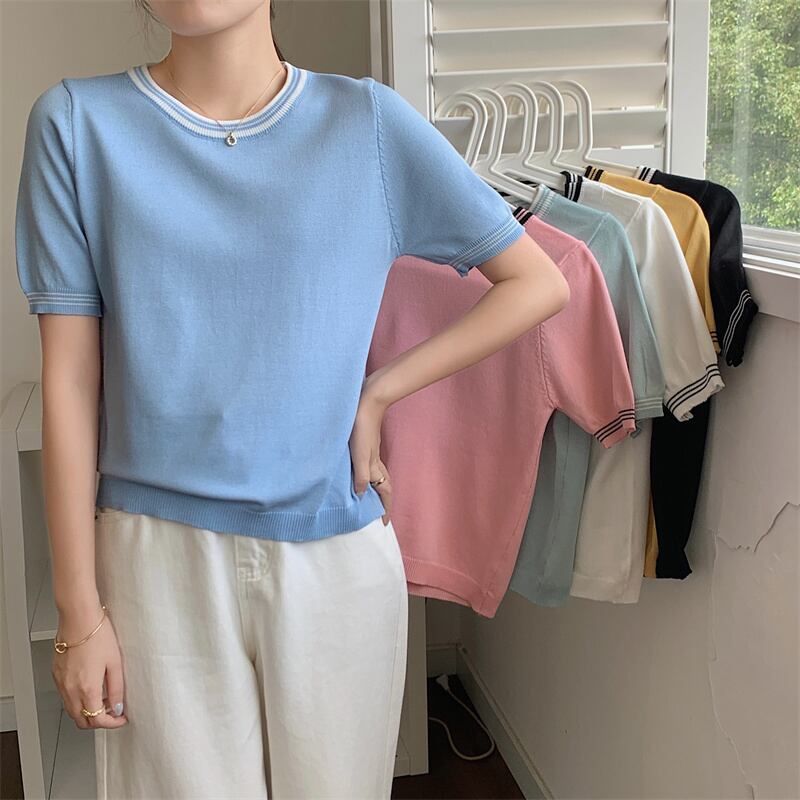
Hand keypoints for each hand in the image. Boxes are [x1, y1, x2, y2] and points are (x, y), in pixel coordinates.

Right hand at [52, 604, 127, 729]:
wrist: (79, 618)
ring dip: (87, 711)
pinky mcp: (56, 675)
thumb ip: (116, 688)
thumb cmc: (98, 635)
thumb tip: (118, 706)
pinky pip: (66, 696)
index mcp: (86, 688)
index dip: (111, 723)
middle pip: (81, 720)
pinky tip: (90, 687)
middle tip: (112, 712)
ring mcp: (61, 683)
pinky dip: (77, 700)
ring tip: (104, 699)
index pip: (97, 719)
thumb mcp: (115, 662)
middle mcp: (70, 689)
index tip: (120, 719)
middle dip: (98, 721)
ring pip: (72, 710)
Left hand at [349, 385, 391, 525]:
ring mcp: (371, 453)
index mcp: (375, 466)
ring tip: (369, 499)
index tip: (384, 523)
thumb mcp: (358, 454)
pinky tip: (360, 472)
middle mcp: (375, 462)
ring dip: (375, 489)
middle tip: (378, 514)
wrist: (367, 402)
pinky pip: (370, 467)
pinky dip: (368, 476)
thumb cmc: (361, 427)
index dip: (385, 508)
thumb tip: (360, 494)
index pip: (384, 492)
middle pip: (383, 486)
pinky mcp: (366, 445)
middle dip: (383, 501)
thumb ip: (360, 475)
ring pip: (377, 476)